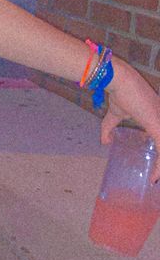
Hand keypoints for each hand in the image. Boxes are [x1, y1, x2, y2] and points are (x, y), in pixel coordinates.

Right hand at [102, 58, 159, 182]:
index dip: (159, 154)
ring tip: (154, 179)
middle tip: (154, 177)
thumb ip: (109, 128)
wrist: (119, 81)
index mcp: (156, 116)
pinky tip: (154, 176)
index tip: (154, 168)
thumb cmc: (119, 93)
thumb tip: (105, 142)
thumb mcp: (114, 115)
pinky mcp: (158, 126)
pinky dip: (159, 165)